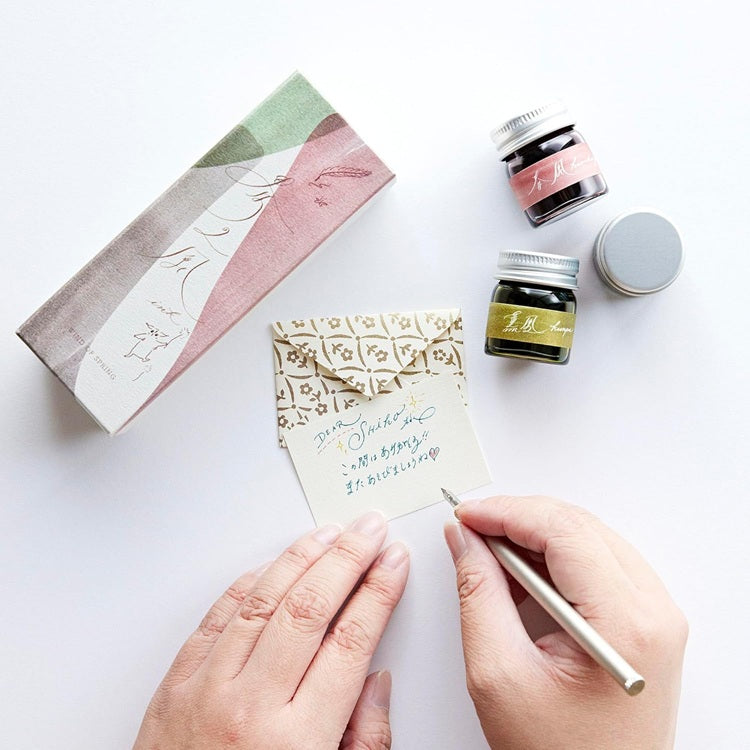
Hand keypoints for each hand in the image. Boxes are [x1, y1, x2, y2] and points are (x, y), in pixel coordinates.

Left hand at [134, 511, 408, 749]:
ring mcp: (206, 690)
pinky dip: (247, 584)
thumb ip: (364, 742)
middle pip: (309, 607)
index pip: (350, 641)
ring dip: (302, 557)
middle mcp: (249, 708)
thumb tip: (376, 681)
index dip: (378, 592)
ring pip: (262, 599)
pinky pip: (216, 617)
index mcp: (296, 741)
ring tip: (330, 534)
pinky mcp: (175, 685)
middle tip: (369, 530)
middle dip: (348, 558)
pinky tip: (272, 566)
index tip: (394, 563)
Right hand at [444, 495, 686, 749]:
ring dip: (536, 536)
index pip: (564, 531)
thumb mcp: (499, 673)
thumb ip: (478, 592)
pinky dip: (555, 558)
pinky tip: (521, 573)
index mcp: (626, 624)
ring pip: (589, 539)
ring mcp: (656, 616)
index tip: (467, 514)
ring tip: (490, 553)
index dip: (507, 513)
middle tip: (471, 529)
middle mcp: (654, 612)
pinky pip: (599, 564)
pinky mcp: (646, 622)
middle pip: (579, 527)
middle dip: (519, 519)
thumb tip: (464, 539)